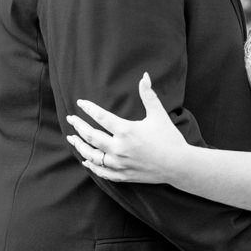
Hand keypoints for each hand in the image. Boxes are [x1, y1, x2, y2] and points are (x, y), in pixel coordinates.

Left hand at [67, 73, 189, 184]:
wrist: (179, 166)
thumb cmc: (169, 138)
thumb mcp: (158, 114)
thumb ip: (148, 95)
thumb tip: (144, 76)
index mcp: (126, 131)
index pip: (100, 117)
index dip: (88, 108)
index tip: (80, 103)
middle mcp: (119, 148)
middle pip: (91, 136)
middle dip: (78, 126)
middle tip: (71, 119)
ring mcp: (120, 163)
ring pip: (92, 155)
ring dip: (80, 146)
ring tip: (72, 138)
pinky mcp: (123, 175)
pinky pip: (102, 171)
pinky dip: (92, 166)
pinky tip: (85, 160)